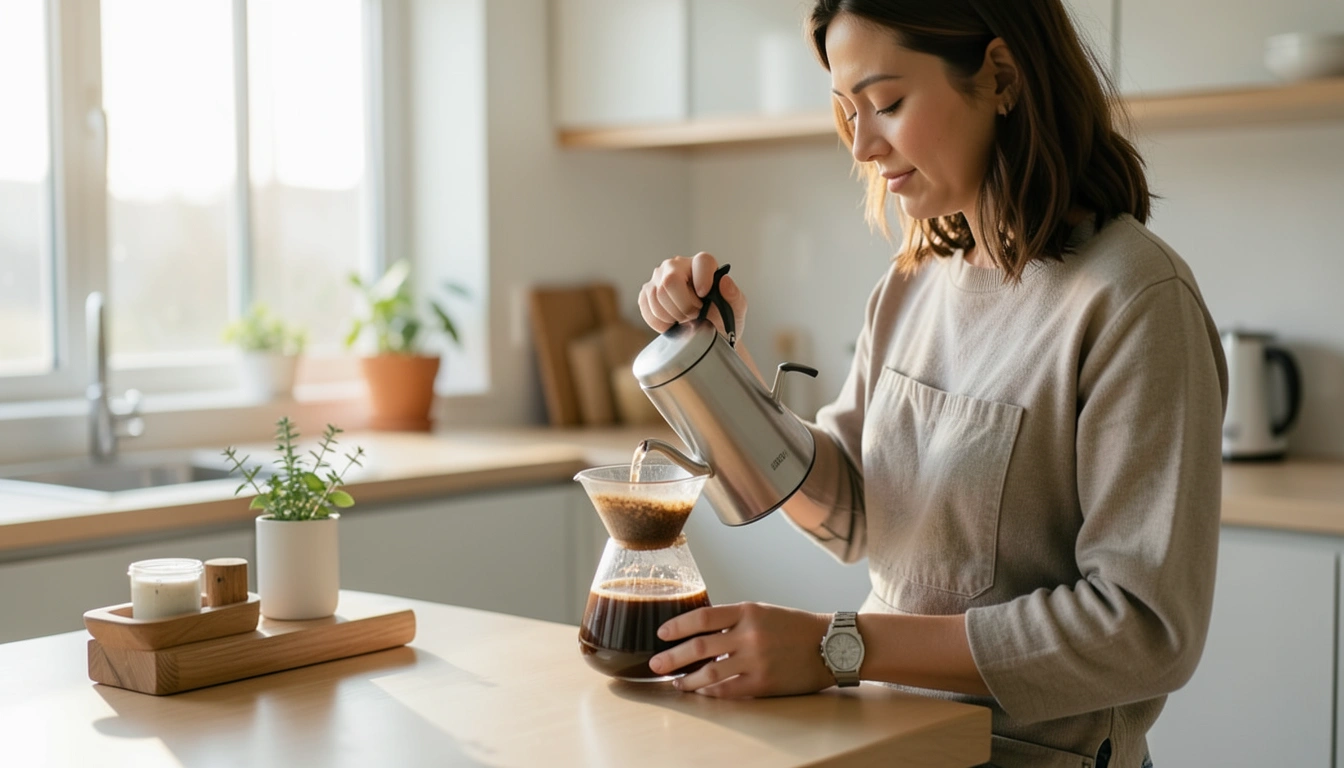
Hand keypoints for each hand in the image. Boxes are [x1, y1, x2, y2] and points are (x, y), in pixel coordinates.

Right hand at [638, 252, 747, 341]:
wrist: (707, 331)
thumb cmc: (722, 318)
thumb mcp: (735, 309)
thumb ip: (734, 295)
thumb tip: (724, 281)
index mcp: (702, 263)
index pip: (701, 262)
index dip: (703, 280)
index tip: (704, 298)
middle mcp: (677, 264)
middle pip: (670, 282)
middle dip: (684, 306)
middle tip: (695, 315)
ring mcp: (658, 277)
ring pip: (656, 296)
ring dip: (673, 316)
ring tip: (685, 319)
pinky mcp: (646, 292)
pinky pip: (647, 308)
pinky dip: (660, 322)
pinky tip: (672, 322)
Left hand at [648, 603, 834, 698]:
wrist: (830, 645)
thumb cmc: (794, 627)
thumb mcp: (763, 612)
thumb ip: (733, 620)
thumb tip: (699, 633)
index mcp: (748, 611)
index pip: (703, 617)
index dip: (678, 626)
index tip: (661, 633)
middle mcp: (749, 634)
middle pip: (700, 646)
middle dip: (672, 656)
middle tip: (655, 664)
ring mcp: (756, 660)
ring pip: (710, 672)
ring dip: (688, 679)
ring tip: (676, 683)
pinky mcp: (764, 682)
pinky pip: (728, 690)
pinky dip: (710, 692)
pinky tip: (701, 692)